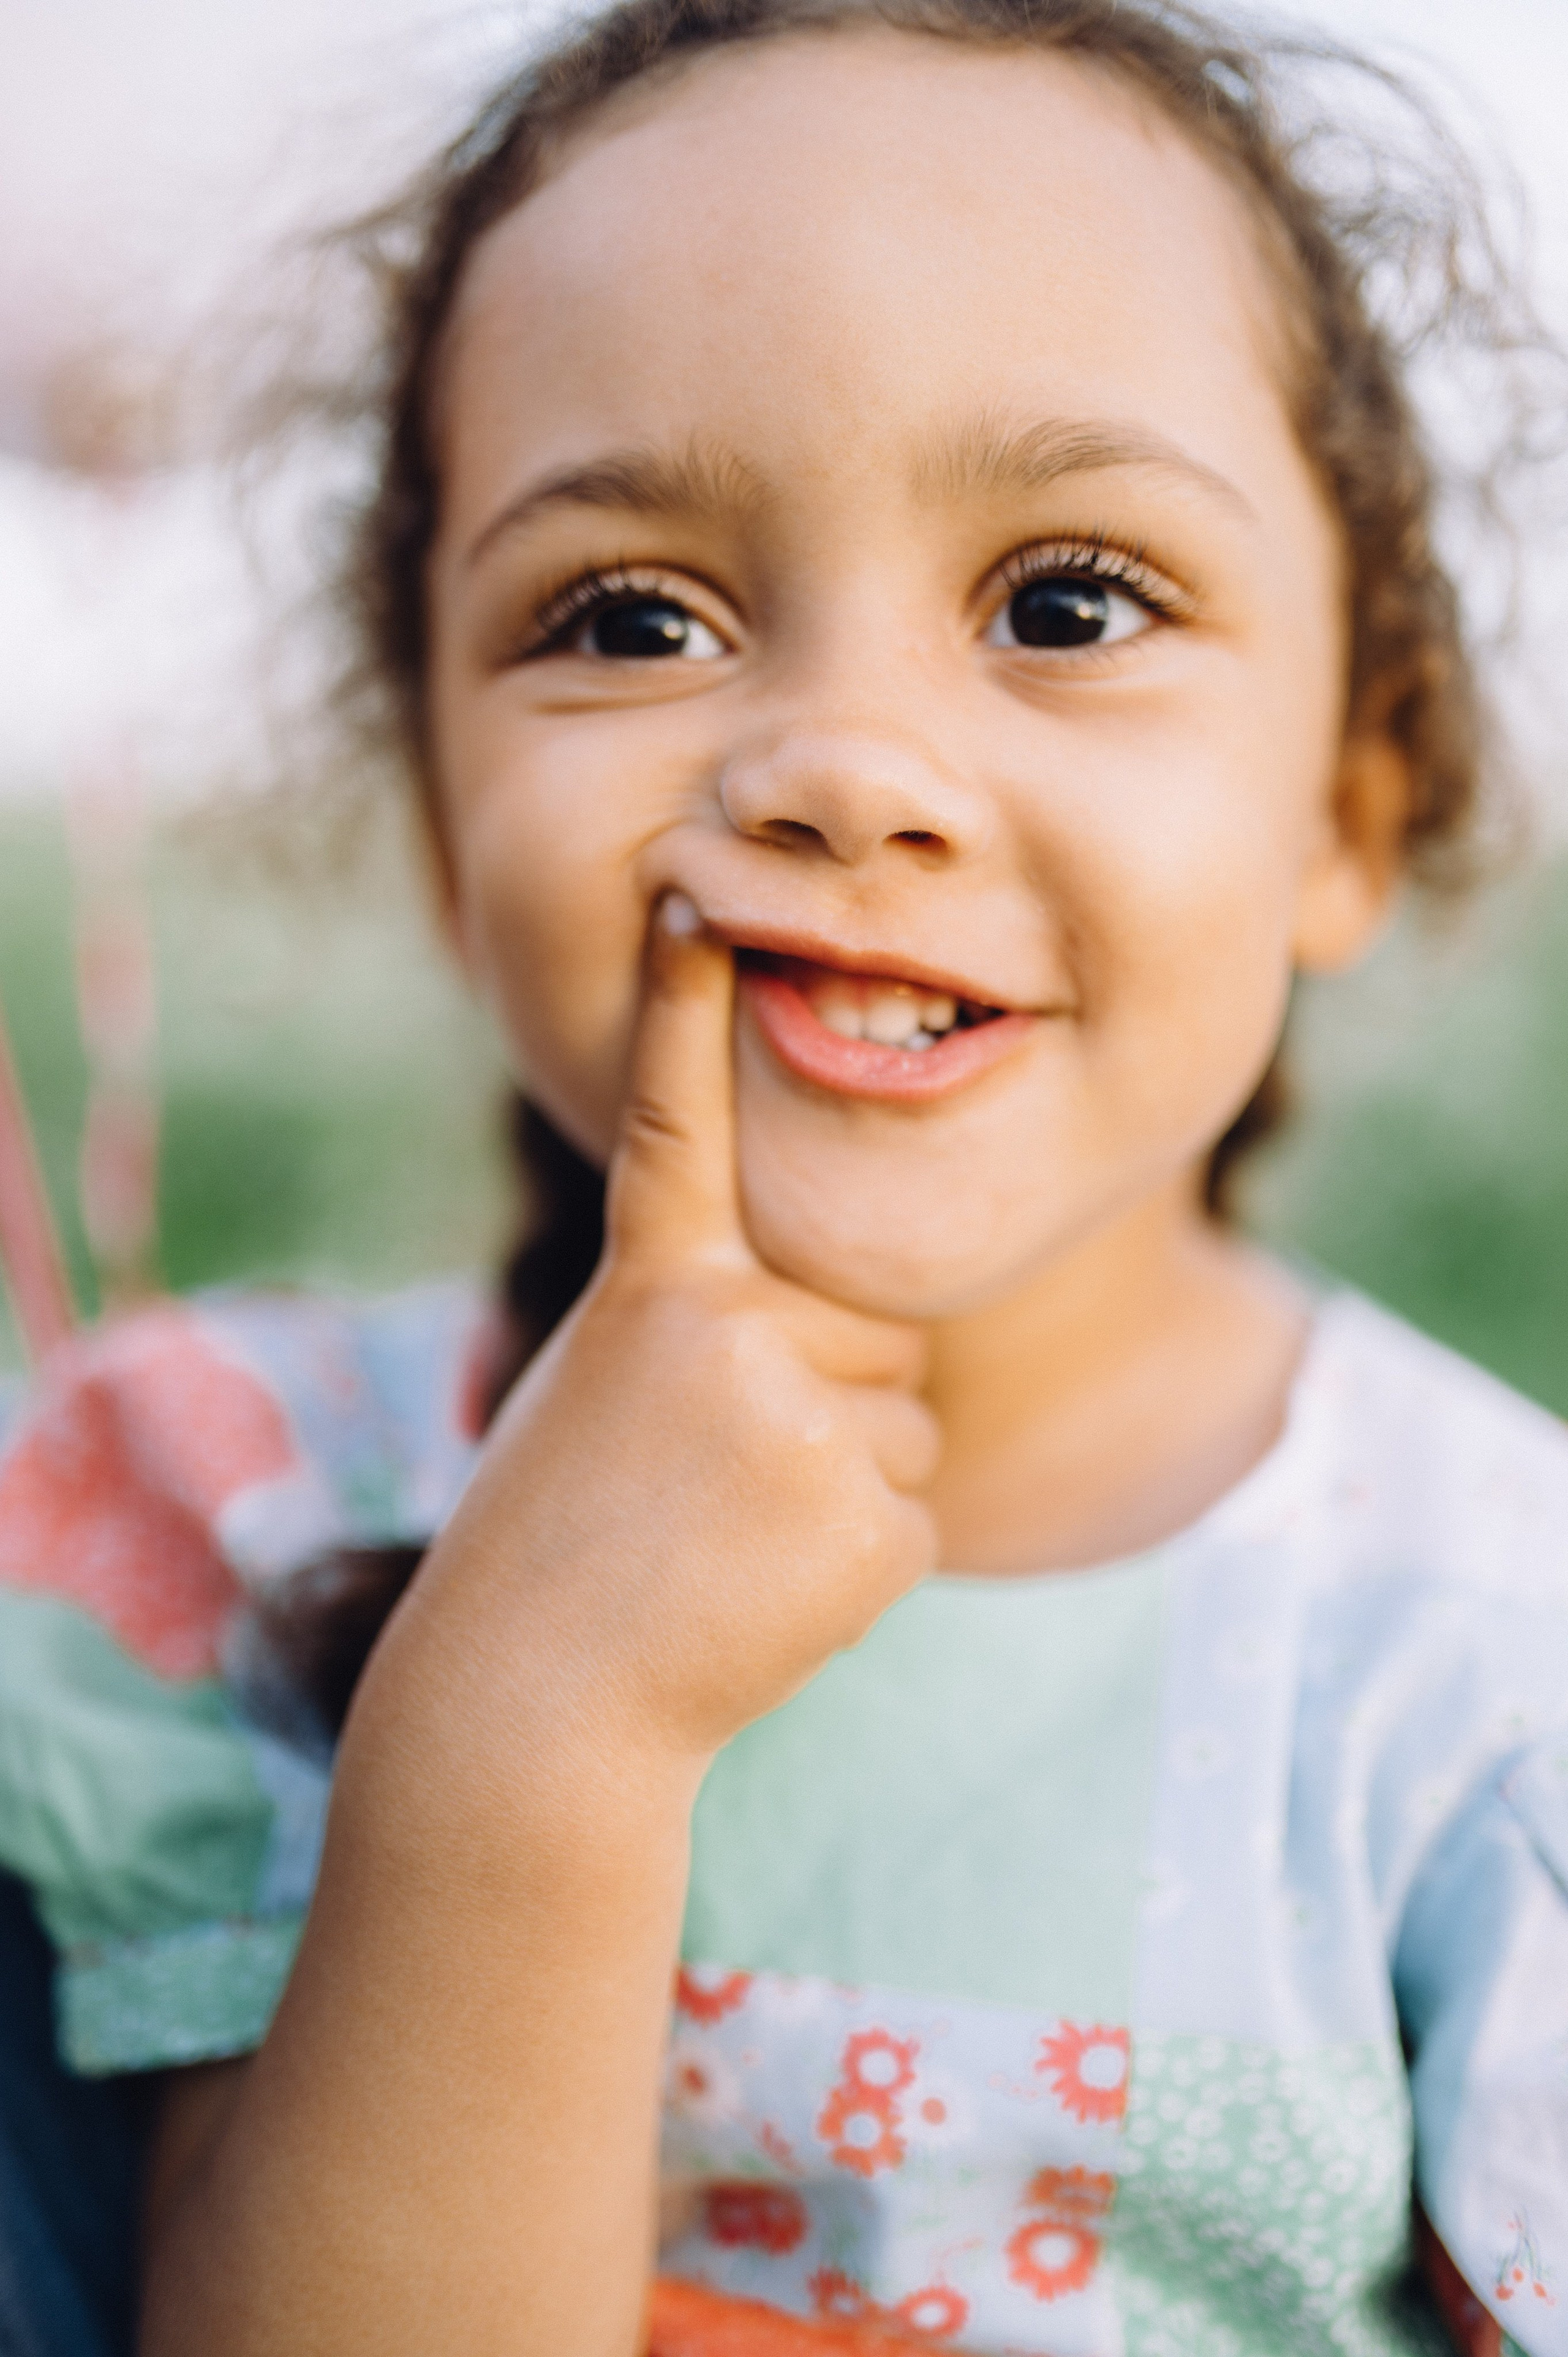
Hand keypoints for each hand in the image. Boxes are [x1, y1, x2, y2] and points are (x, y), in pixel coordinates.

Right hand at [370, 893, 939, 1772]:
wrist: (534, 1700)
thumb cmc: (566, 1537)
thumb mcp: (608, 1391)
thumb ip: (708, 1327)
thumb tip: (851, 1323)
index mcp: (651, 1288)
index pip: (676, 1124)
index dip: (686, 1008)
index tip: (695, 897)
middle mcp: (730, 1327)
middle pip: (871, 1319)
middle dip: (829, 1389)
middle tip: (713, 1475)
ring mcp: (804, 1418)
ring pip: (902, 1417)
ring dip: (842, 1479)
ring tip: (728, 1536)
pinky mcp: (867, 1517)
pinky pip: (912, 1509)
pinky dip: (858, 1557)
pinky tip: (766, 1587)